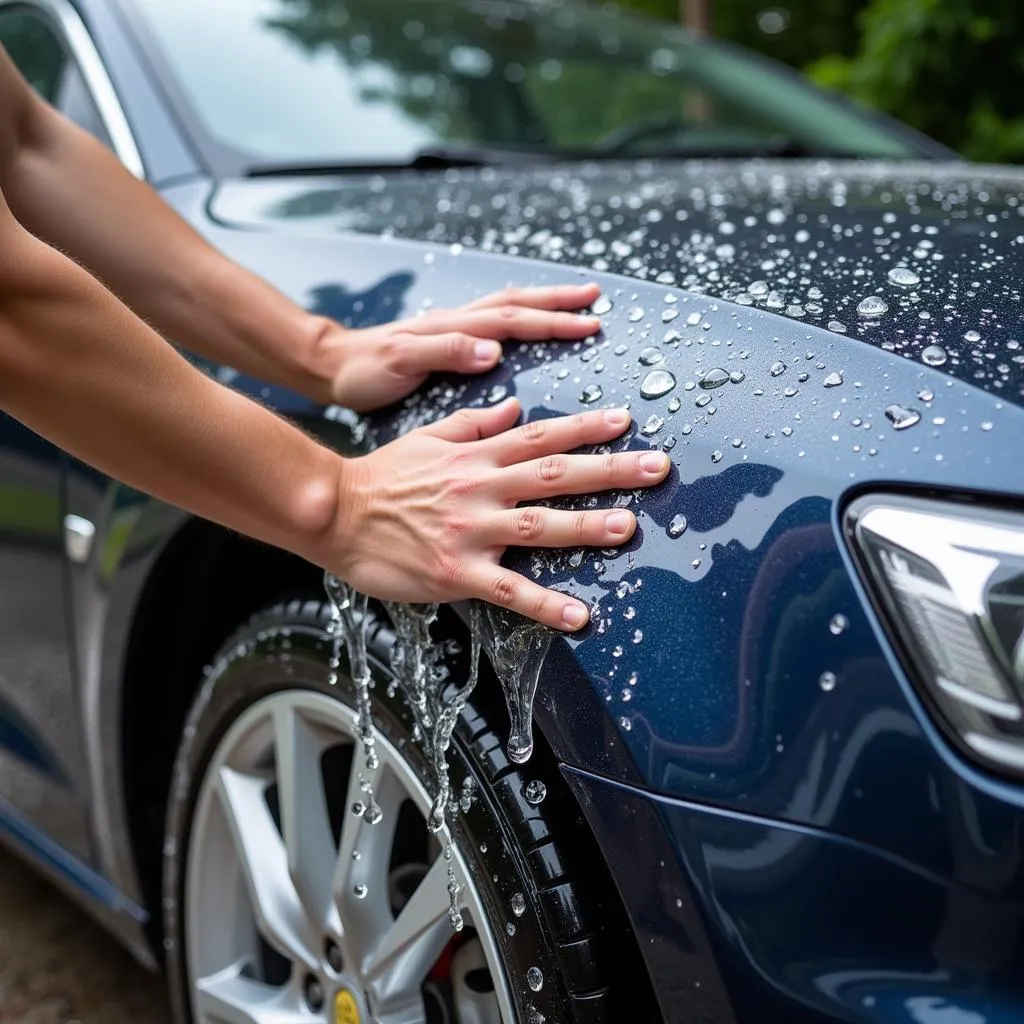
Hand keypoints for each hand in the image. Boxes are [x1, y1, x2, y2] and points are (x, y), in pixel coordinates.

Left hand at [322, 284, 601, 411]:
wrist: (332, 365)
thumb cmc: (363, 370)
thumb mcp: (401, 363)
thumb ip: (445, 353)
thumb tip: (493, 351)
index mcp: (452, 327)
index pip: (511, 319)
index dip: (552, 321)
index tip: (588, 325)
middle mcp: (457, 321)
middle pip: (516, 303)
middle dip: (558, 301)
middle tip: (595, 299)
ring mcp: (453, 327)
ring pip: (507, 306)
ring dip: (543, 302)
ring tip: (576, 301)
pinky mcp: (447, 338)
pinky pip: (494, 320)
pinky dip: (520, 314)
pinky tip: (530, 321)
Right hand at [328, 399, 669, 629]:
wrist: (334, 513)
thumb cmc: (381, 477)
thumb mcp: (430, 437)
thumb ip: (477, 423)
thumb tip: (516, 406)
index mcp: (477, 457)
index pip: (541, 436)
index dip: (586, 428)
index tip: (626, 422)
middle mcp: (480, 488)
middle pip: (554, 475)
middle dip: (610, 470)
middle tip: (658, 468)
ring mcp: (471, 531)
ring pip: (539, 526)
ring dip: (587, 526)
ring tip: (630, 529)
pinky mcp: (458, 572)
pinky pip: (509, 590)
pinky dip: (546, 604)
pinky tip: (580, 617)